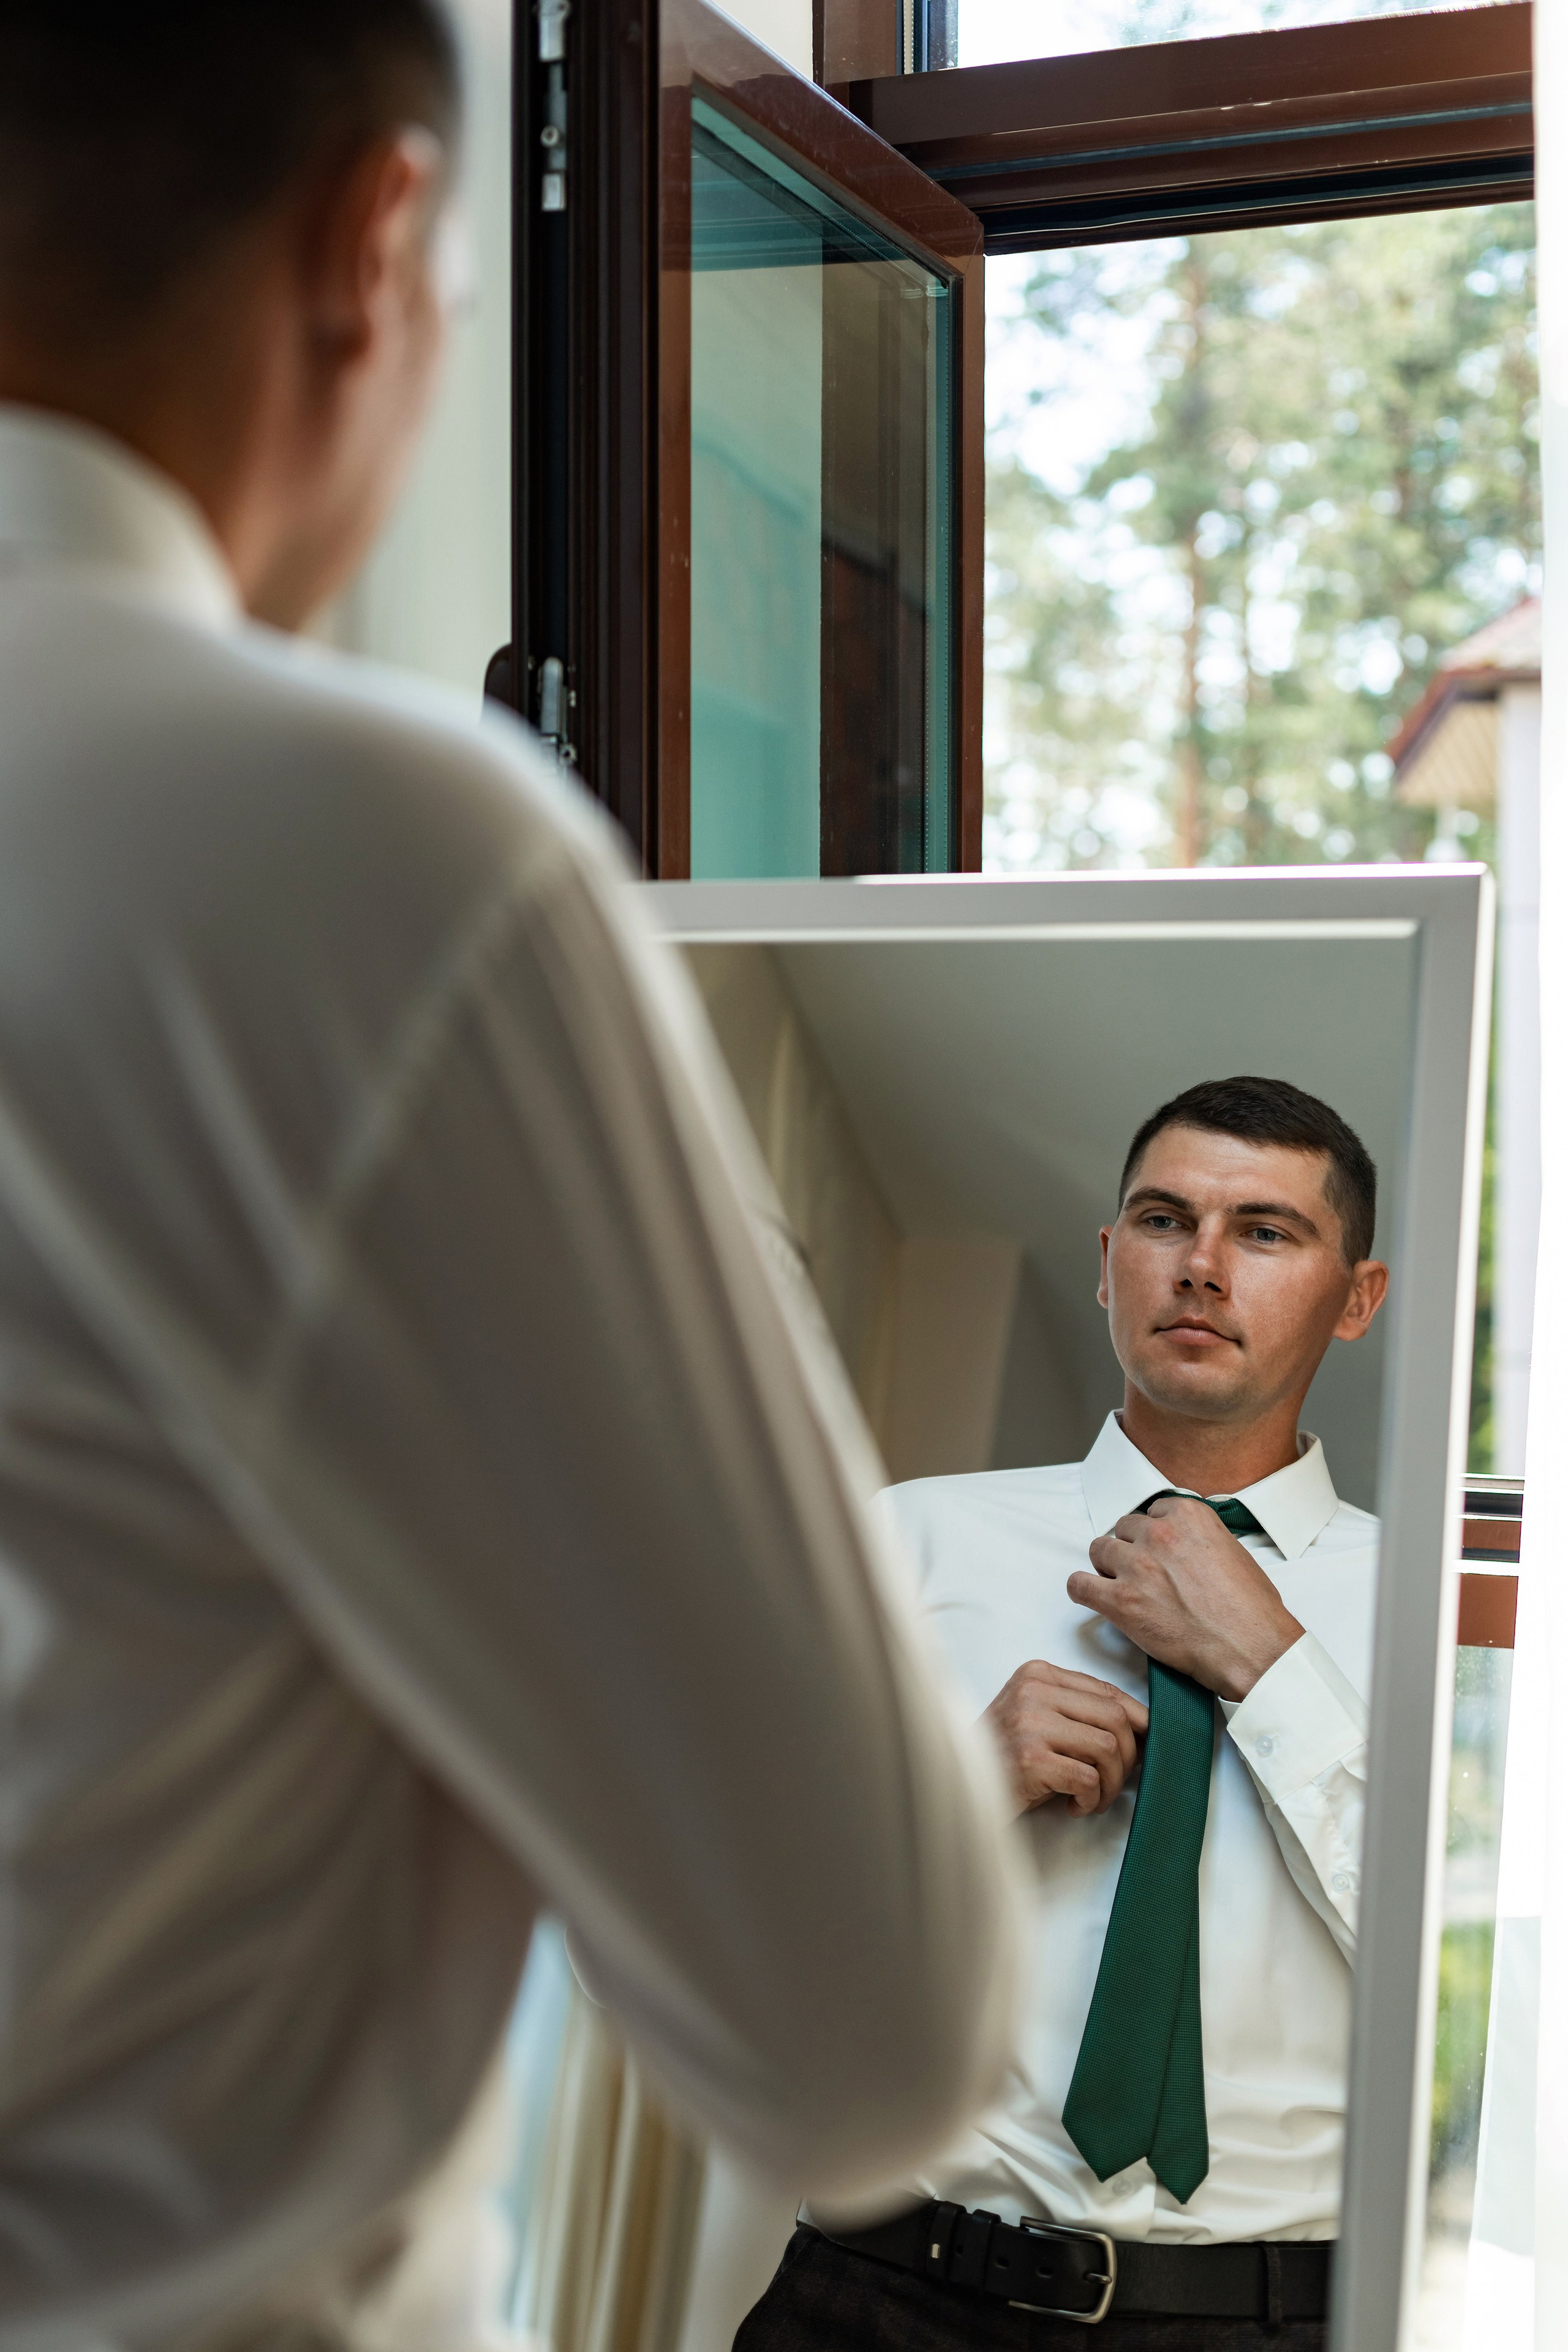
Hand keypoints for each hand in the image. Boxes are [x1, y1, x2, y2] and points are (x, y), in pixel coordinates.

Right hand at [983, 1660, 1148, 1817]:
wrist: (959, 1788)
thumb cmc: (1006, 1757)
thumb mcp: (1039, 1719)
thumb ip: (1080, 1712)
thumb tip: (1143, 1729)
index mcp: (1038, 1673)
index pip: (1107, 1691)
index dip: (1137, 1721)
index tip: (1145, 1745)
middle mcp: (1034, 1691)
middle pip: (1114, 1717)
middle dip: (1128, 1756)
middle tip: (1115, 1782)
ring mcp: (1031, 1723)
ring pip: (1107, 1748)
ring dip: (1112, 1783)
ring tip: (1094, 1798)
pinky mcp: (1031, 1759)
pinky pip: (1088, 1778)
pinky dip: (1091, 1799)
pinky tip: (1074, 1806)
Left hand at [1066, 1496, 1302, 1700]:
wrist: (1250, 1648)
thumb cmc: (1250, 1610)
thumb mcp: (1232, 1551)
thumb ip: (1200, 1539)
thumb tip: (1186, 1547)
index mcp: (1188, 1516)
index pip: (1153, 1511)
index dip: (1152, 1533)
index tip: (1156, 1548)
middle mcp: (1159, 1534)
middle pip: (1124, 1528)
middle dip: (1131, 1548)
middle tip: (1143, 1572)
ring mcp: (1137, 1566)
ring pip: (1099, 1550)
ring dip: (1108, 1567)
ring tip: (1122, 1586)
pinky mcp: (1121, 1600)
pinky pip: (1079, 1585)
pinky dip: (1082, 1590)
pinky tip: (1093, 1596)